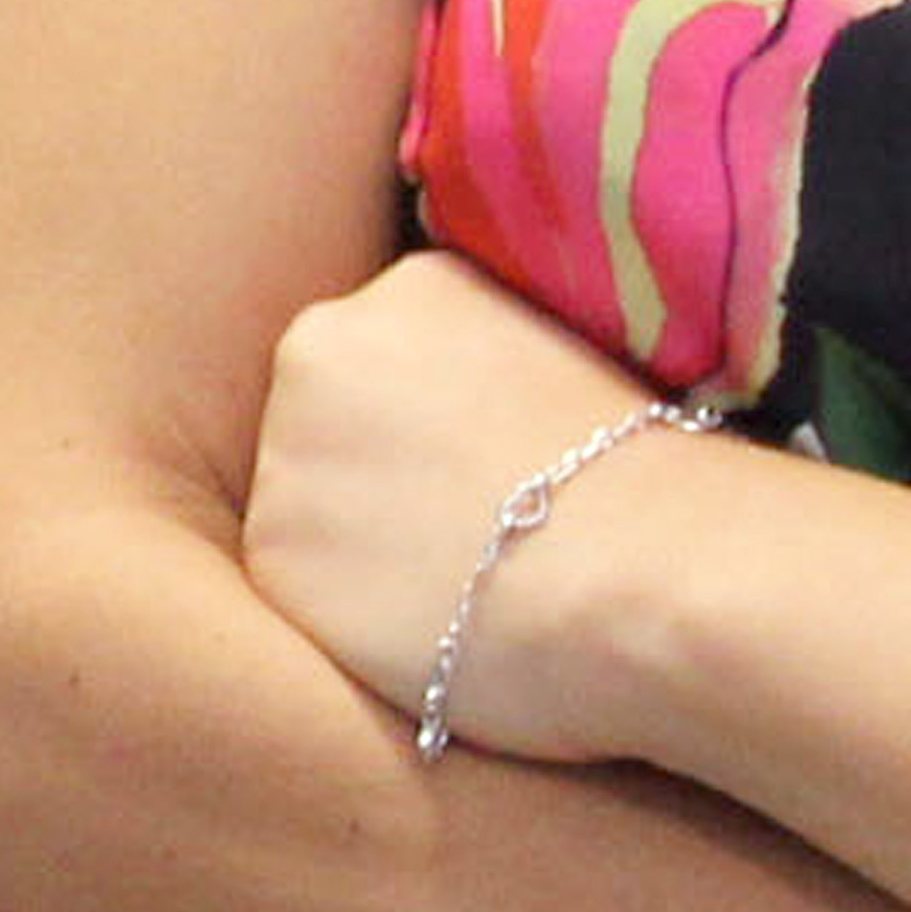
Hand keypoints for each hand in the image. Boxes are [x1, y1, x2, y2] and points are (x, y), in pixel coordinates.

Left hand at [243, 249, 687, 759]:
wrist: (642, 568)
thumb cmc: (638, 470)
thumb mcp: (561, 356)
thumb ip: (477, 367)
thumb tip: (454, 421)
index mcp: (405, 287)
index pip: (385, 356)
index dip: (432, 422)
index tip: (487, 461)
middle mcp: (318, 353)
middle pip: (325, 422)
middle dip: (373, 470)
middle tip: (460, 522)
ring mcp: (283, 457)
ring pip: (305, 508)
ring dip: (353, 545)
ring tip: (453, 578)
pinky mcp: (269, 561)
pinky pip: (297, 590)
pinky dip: (344, 616)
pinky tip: (424, 623)